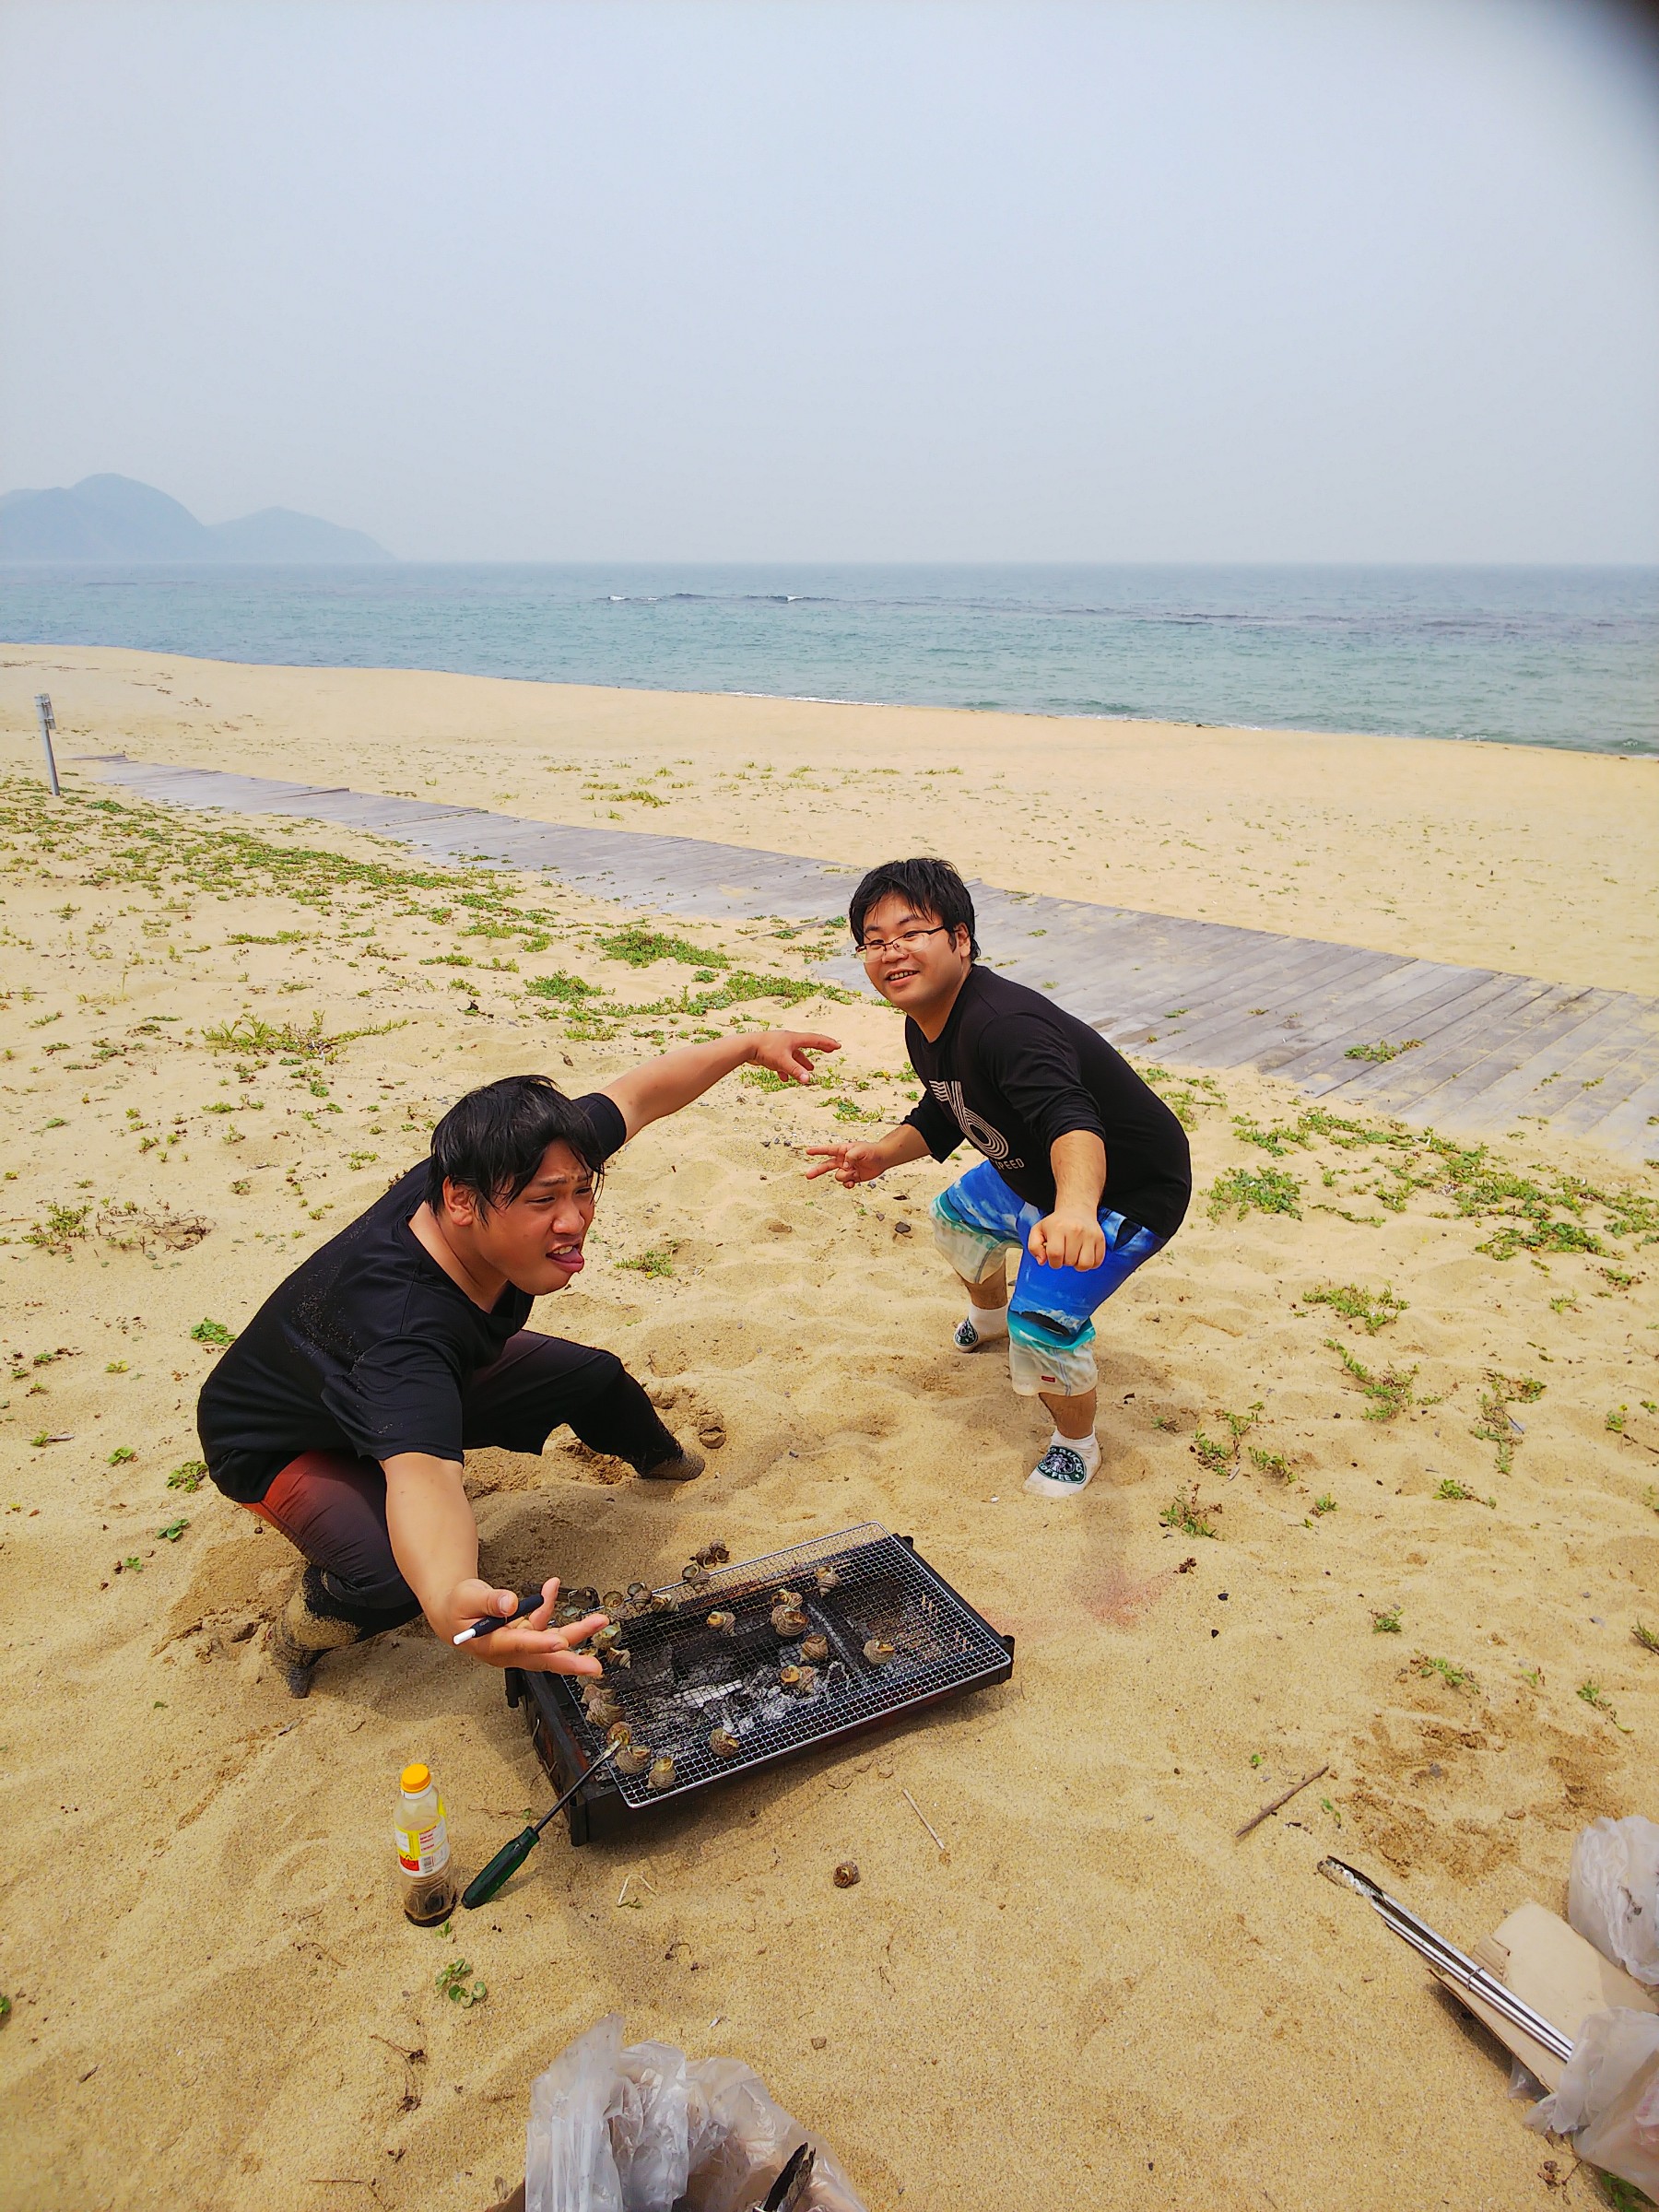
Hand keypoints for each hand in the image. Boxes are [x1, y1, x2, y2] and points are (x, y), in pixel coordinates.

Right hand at [446, 1575, 607, 1675]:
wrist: (452, 1614)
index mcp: (492, 1645)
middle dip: (571, 1661)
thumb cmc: (458, 1608)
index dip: (540, 1644)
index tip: (561, 1644)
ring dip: (575, 1631)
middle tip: (594, 1667)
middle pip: (544, 1656)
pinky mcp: (524, 1636)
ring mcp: (518, 1645)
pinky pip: (542, 1623)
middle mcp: (508, 1650)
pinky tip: (552, 1586)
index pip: (519, 1645)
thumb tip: (509, 1602)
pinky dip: (548, 1605)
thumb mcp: (468, 1597)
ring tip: (598, 1621)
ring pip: (551, 1642)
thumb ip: (490, 1600)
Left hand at [748, 1029, 838, 1083]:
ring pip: (794, 1054)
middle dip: (819, 1048)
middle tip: (830, 1050)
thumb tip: (808, 1080)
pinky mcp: (771, 1052)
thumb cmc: (765, 1050)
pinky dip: (785, 1069)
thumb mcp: (782, 1062)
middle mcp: (788, 1040)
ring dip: (802, 1062)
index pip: (815, 1040)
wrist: (746, 1046)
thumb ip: (795, 1071)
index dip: (827, 1043)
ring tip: (810, 1069)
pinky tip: (785, 1078)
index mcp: (794, 1039)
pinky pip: (782, 1061)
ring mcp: (780, 1045)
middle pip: (807, 1044)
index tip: (837, 1046)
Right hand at [803, 1139, 888, 1185]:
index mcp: (842, 1150)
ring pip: (838, 1176)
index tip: (807, 1151)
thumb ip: (850, 1157)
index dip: (817, 1151)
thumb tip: (844, 1167)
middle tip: (808, 1175)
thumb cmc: (871, 1150)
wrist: (882, 1159)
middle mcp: (842, 1160)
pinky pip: (845, 1183)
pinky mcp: (853, 1177)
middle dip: (817, 1171)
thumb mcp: (860, 1150)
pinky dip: (848, 1184)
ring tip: (854, 1172)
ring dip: (845, 1176)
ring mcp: (847, 1169)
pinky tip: (853, 1181)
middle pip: (826, 1166)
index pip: (827, 1150)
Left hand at [1028, 1208, 1105, 1269]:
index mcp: (1058, 1228)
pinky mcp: (1100, 1239)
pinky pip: (1097, 1262)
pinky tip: (1084, 1255)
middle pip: (1070, 1261)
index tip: (1054, 1258)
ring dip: (1078, 1265)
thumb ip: (1034, 1247)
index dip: (1053, 1262)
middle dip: (1065, 1262)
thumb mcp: (1038, 1230)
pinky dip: (1090, 1263)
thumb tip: (1042, 1261)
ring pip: (1085, 1264)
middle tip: (1064, 1252)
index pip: (1055, 1255)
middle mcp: (1075, 1230)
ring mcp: (1090, 1235)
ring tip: (1074, 1255)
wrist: (1076, 1210)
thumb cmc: (1056, 1223)